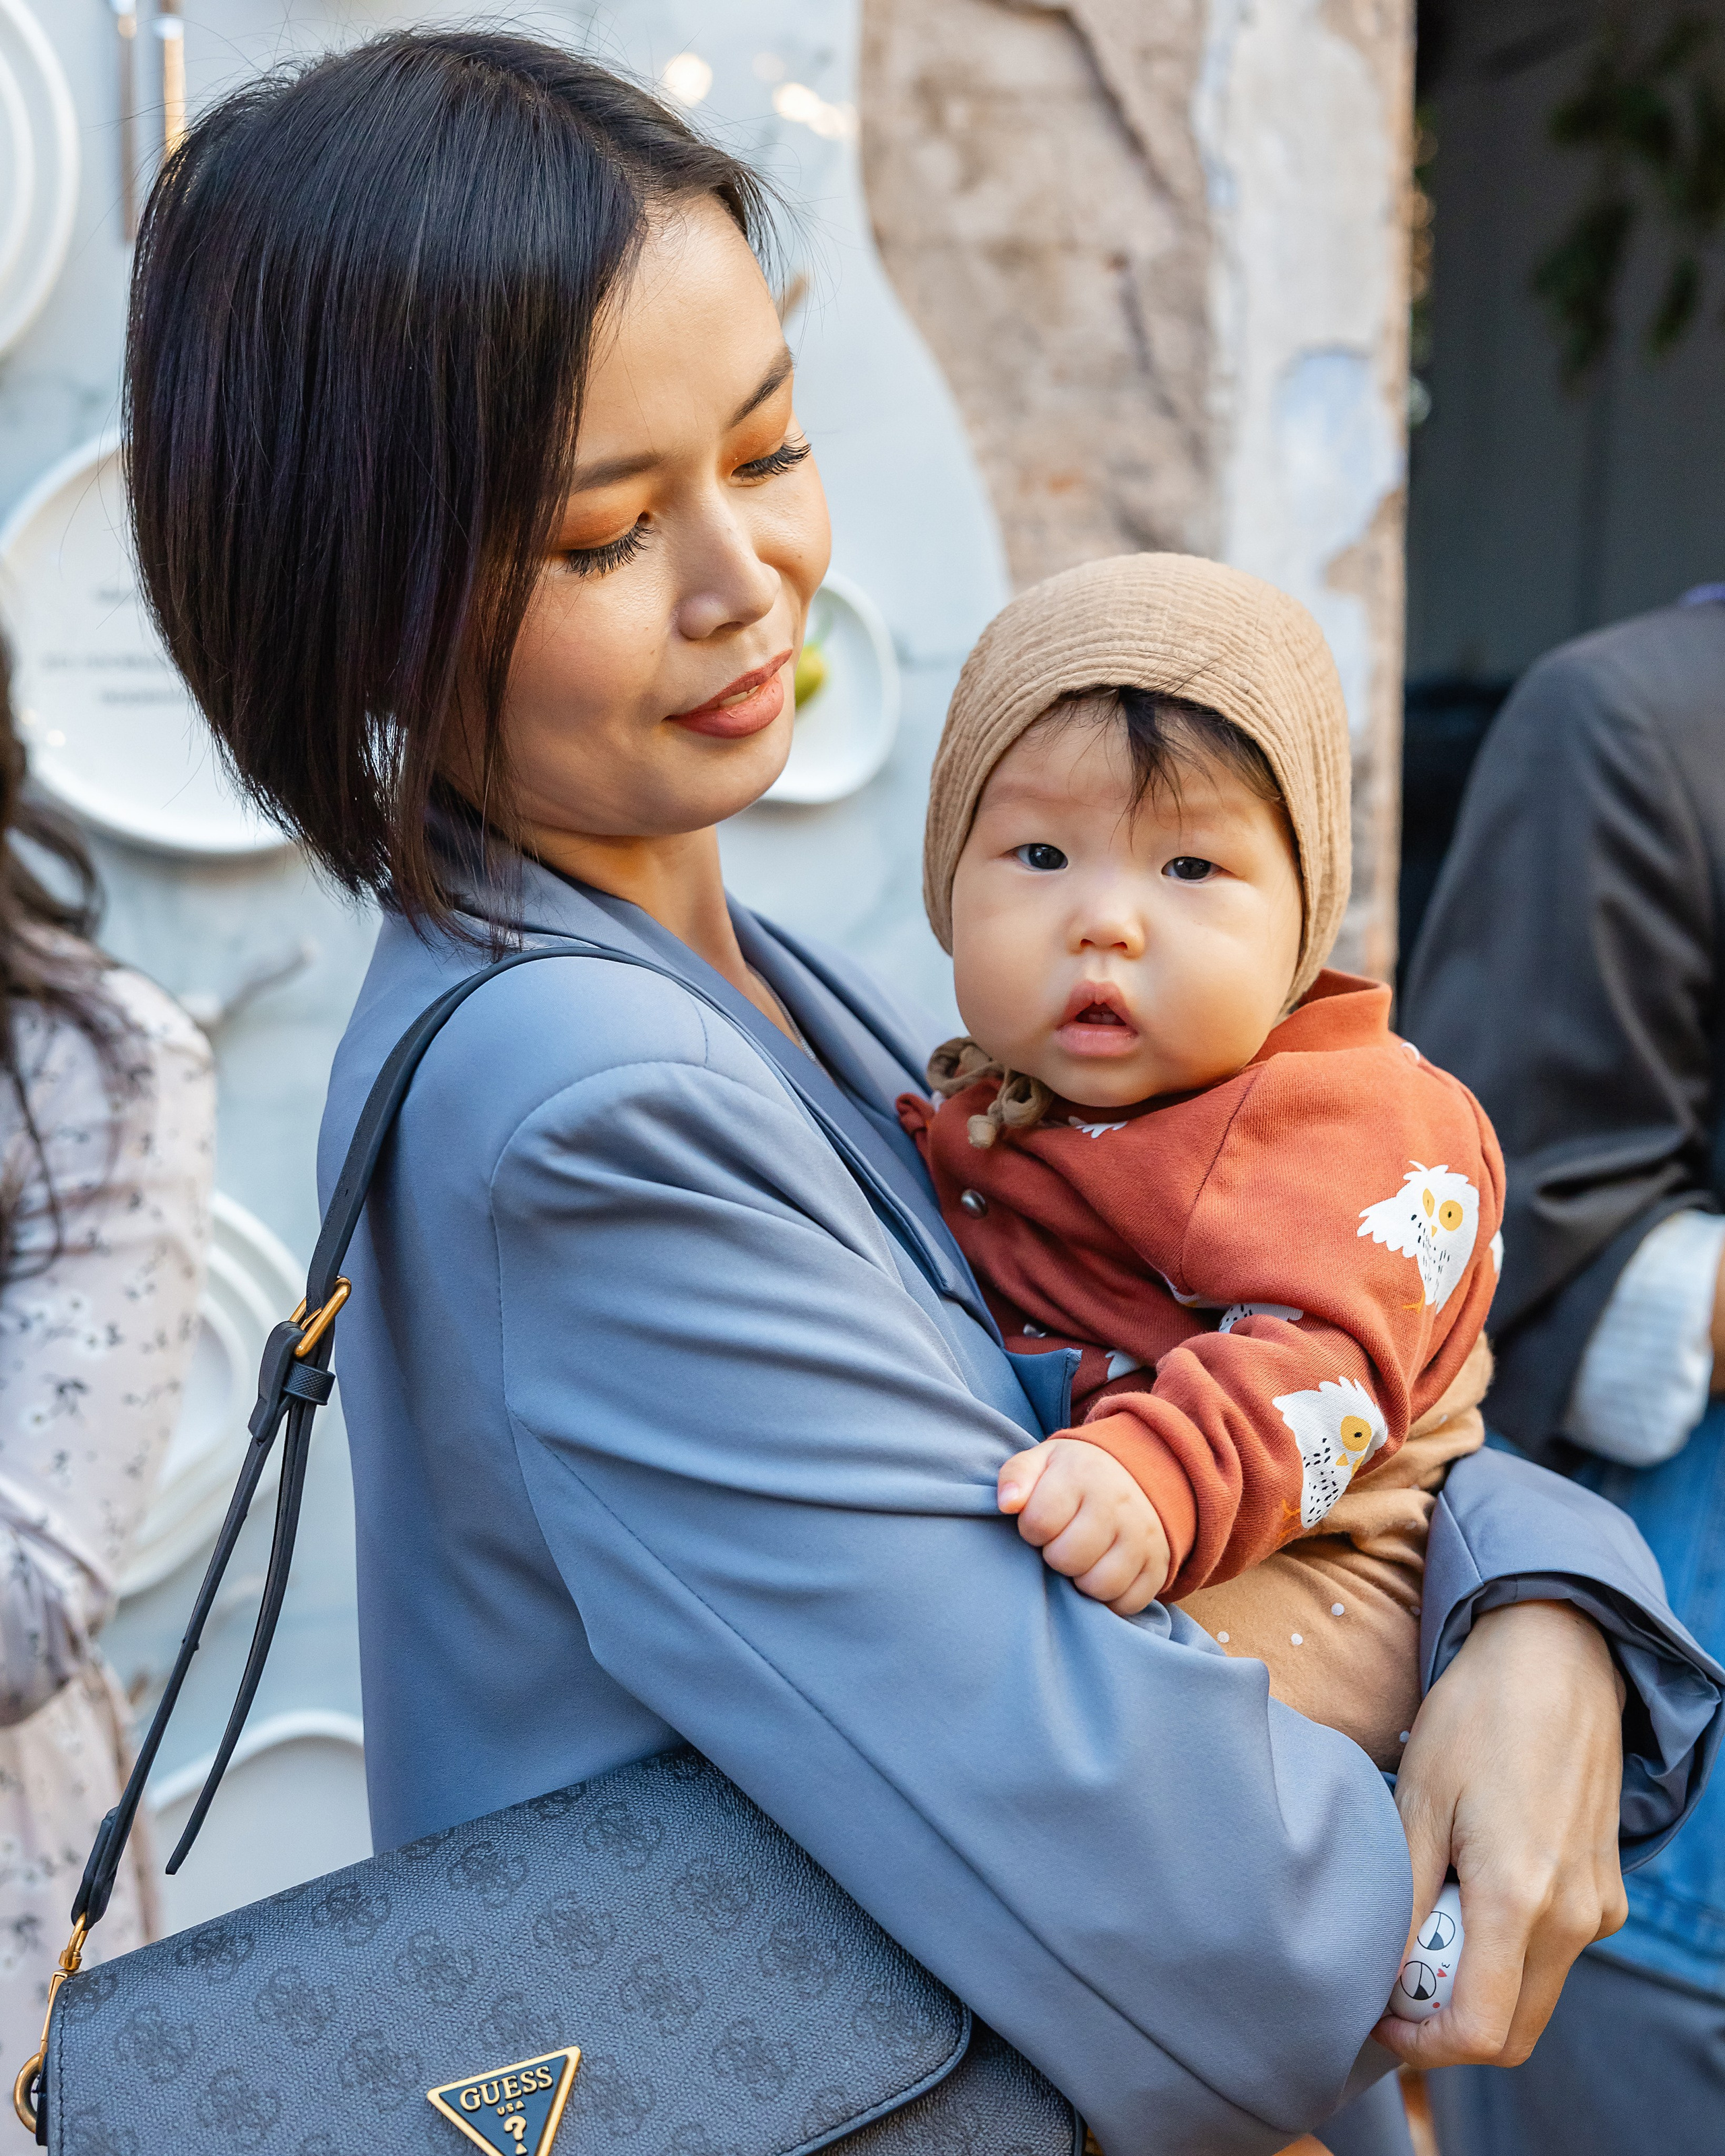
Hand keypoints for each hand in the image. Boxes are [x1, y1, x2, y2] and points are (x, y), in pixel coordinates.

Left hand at [997, 1438, 1169, 1612]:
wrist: (1134, 1476)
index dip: (1031, 1529)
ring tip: (1080, 1559)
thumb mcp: (1041, 1461)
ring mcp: (1143, 1536)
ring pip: (1098, 1586)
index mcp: (1083, 1474)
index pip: (1039, 1523)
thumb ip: (1016, 1477)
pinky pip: (1127, 1603)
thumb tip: (1007, 1504)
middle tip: (1061, 1542)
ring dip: (1080, 1580)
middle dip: (1055, 1556)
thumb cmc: (1074, 1475)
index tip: (1040, 1522)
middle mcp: (1118, 1503)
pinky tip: (1101, 1573)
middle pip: (1067, 1559)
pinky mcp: (1158, 1564)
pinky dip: (1110, 1599)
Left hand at [1373, 1599, 1627, 2068]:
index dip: (1422, 2043)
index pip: (1480, 2030)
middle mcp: (1573, 1917)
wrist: (1553, 1660)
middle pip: (1512, 2029)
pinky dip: (1506, 1949)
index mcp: (1520, 1899)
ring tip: (1426, 1915)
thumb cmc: (1475, 1718)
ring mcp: (1597, 1907)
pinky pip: (1553, 1952)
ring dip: (1476, 1982)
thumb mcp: (1417, 1800)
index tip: (1378, 2017)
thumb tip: (1381, 1972)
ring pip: (1533, 1993)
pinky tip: (1467, 1889)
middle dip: (1446, 2021)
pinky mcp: (1604, 1890)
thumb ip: (1404, 1897)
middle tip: (1393, 1976)